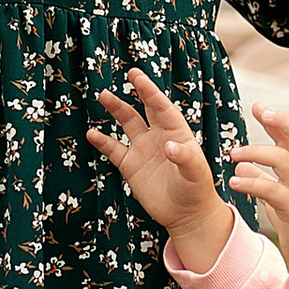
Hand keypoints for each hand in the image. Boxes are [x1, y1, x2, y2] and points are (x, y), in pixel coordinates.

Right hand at [87, 70, 233, 270]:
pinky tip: (91, 133)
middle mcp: (159, 137)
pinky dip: (103, 141)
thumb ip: (185, 158)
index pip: (162, 107)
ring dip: (116, 110)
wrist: (187, 215)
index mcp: (177, 134)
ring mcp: (143, 150)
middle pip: (144, 109)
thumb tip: (169, 146)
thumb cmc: (197, 191)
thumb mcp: (196, 174)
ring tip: (103, 96)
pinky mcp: (131, 166)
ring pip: (127, 124)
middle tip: (128, 73)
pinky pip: (114, 150)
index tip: (137, 76)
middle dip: (137, 92)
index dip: (150, 91)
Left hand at [227, 97, 288, 276]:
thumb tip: (241, 167)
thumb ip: (263, 178)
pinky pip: (273, 191)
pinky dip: (252, 184)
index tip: (260, 107)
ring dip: (257, 152)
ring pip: (285, 160)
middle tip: (261, 112)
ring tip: (233, 155)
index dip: (280, 120)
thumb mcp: (279, 197)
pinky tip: (234, 183)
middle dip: (284, 121)